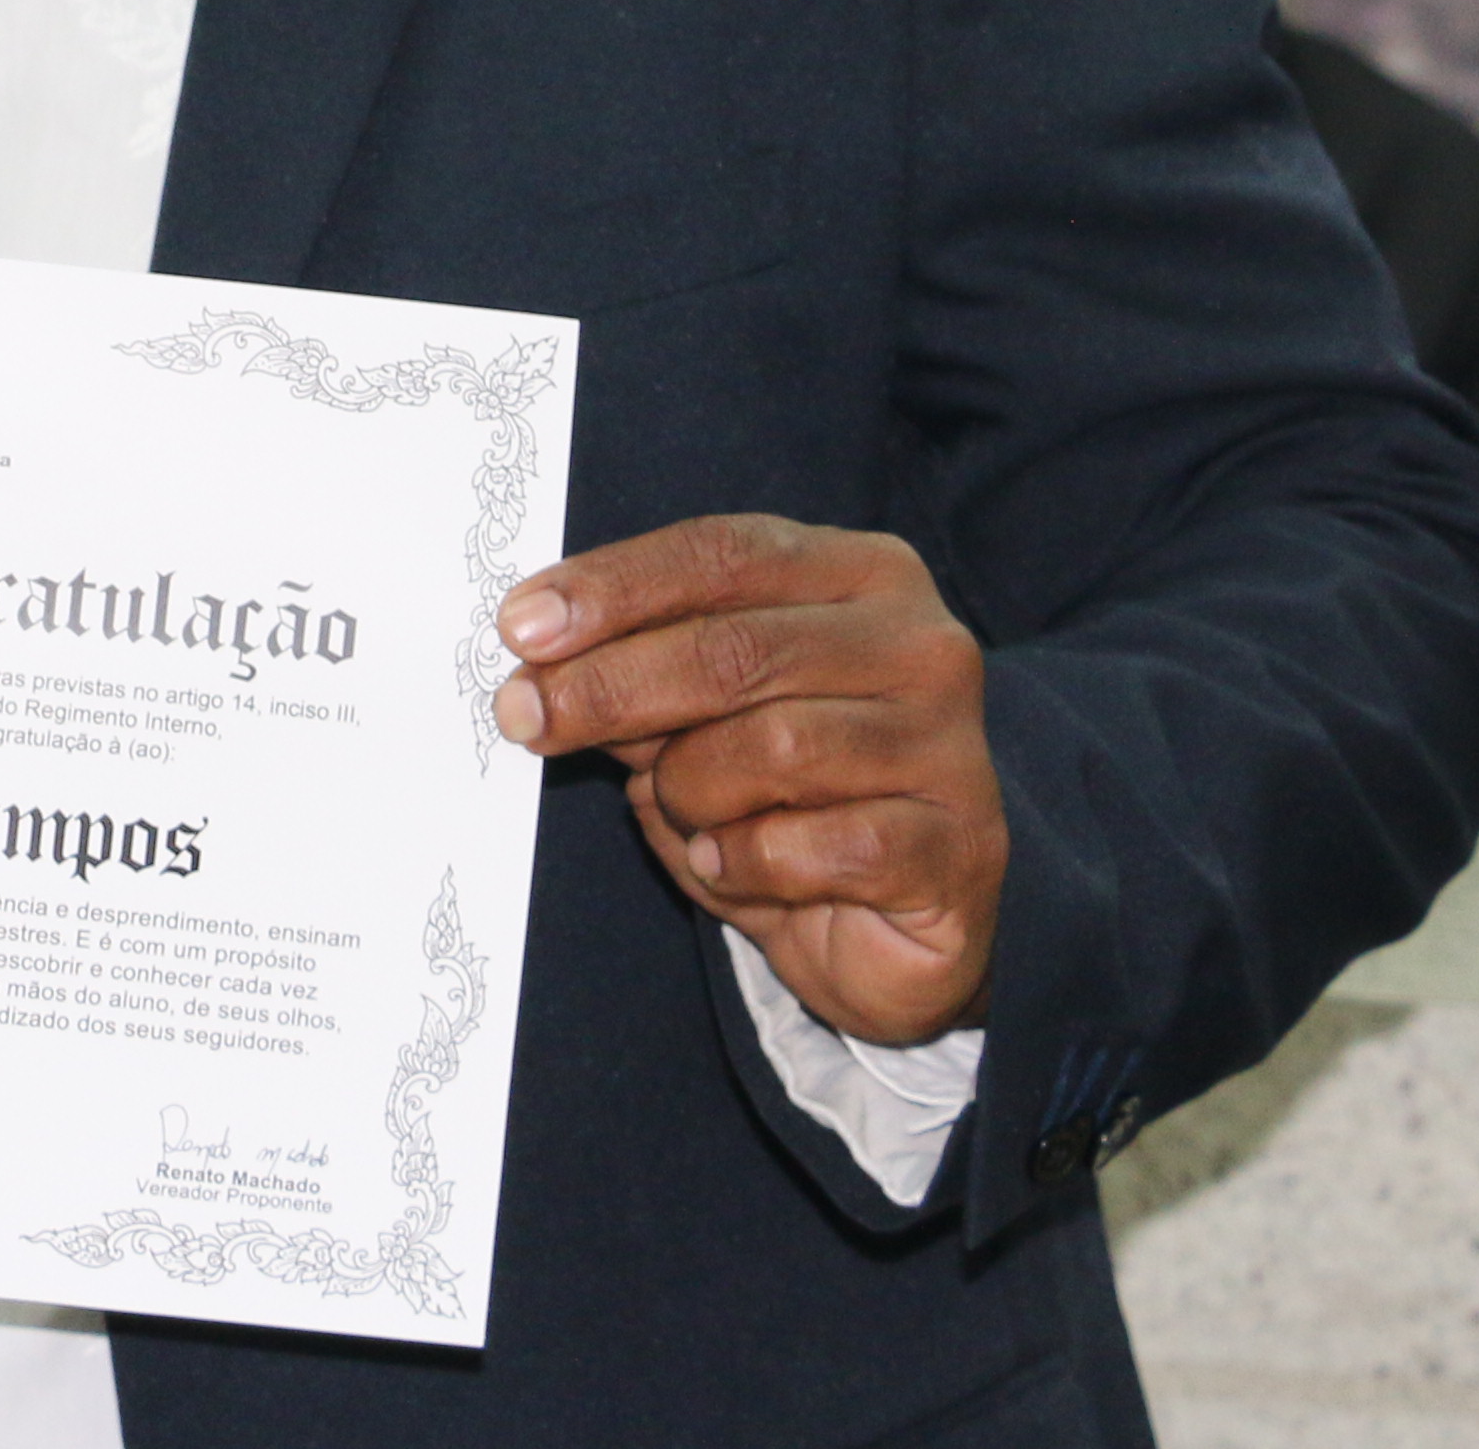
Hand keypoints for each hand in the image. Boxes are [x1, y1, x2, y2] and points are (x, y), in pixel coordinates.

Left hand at [496, 514, 1005, 1047]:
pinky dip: (747, 861)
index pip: (726, 553)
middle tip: (526, 717)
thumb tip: (536, 658)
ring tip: (684, 814)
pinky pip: (816, 846)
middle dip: (612, 684)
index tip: (521, 626)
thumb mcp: (704, 715)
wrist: (897, 924)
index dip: (616, 586)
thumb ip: (642, 672)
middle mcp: (919, 645)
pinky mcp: (958, 846)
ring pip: (772, 747)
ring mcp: (948, 745)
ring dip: (690, 790)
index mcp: (862, 574)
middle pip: (737, 647)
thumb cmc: (787, 795)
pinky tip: (731, 864)